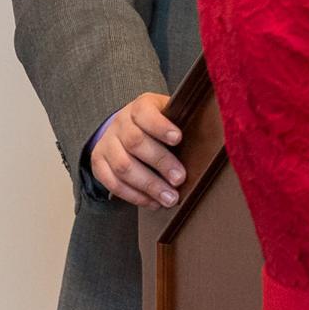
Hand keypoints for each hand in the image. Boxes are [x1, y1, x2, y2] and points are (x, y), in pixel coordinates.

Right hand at [90, 92, 184, 207]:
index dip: (161, 126)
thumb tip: (210, 137)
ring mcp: (106, 143)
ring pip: (123, 165)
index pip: (145, 113)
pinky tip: (152, 202)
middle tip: (180, 178)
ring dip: (148, 185)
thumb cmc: (158, 124)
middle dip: (160, 162)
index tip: (178, 139)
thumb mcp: (170, 114)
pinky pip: (112, 182)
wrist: (126, 128)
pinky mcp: (98, 163)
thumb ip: (183, 122)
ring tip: (169, 198)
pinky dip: (133, 195)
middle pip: (136, 142)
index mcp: (139, 107)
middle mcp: (120, 123)